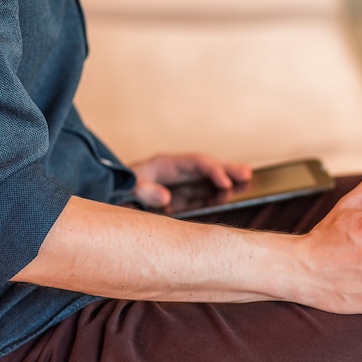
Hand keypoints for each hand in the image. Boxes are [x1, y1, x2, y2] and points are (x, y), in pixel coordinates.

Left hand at [130, 153, 251, 206]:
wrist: (112, 193)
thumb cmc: (121, 187)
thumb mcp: (129, 188)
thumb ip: (145, 191)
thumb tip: (165, 197)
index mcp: (167, 164)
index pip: (196, 163)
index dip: (212, 170)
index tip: (225, 182)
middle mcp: (179, 171)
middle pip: (208, 167)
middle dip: (227, 170)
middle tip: (248, 174)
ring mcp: (182, 183)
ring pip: (209, 178)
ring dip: (228, 179)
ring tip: (248, 180)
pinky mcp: (183, 195)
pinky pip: (204, 192)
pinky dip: (219, 192)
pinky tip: (233, 194)